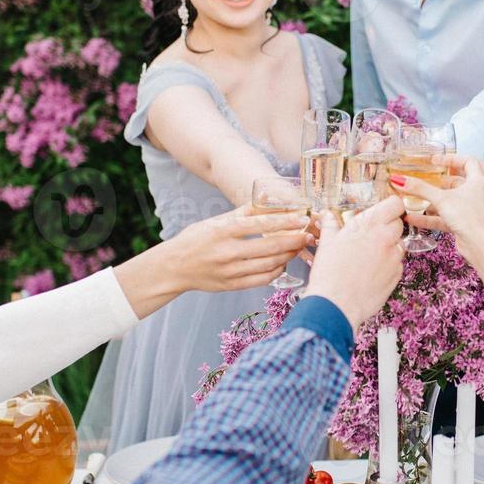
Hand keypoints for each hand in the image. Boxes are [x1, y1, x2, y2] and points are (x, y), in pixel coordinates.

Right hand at [162, 206, 308, 292]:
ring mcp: (230, 271)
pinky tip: (283, 263)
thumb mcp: (215, 221)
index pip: (261, 224)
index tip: (302, 219)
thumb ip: (242, 212)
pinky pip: (262, 279)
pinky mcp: (231, 285)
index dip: (285, 222)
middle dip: (294, 241)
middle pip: (270, 246)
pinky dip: (277, 271)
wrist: (174, 267)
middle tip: (309, 236)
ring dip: (288, 256)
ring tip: (298, 248)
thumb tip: (267, 198)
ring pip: (269, 264)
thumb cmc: (196, 240)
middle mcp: (227, 251)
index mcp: (223, 230)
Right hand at [300, 197, 405, 327]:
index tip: (384, 211)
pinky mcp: (397, 275)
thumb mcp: (327, 244)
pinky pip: (397, 264)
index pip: (395, 204)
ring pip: (398, 245)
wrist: (336, 305)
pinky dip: (388, 265)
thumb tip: (327, 215)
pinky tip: (371, 273)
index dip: (391, 207)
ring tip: (368, 258)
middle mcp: (386, 237)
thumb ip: (331, 225)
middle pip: (398, 224)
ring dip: (388, 247)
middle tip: (371, 236)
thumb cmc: (329, 273)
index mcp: (369, 224)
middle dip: (388, 227)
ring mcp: (394, 257)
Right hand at [402, 154, 483, 245]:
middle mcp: (474, 191)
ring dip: (427, 201)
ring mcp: (469, 209)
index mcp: (479, 177)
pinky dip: (426, 218)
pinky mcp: (463, 225)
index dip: (448, 159)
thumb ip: (424, 188)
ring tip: (407, 197)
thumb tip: (400, 180)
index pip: (463, 162)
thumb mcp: (451, 196)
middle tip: (412, 178)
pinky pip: (441, 219)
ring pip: (444, 202)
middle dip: (432, 181)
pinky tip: (411, 217)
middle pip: (450, 183)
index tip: (432, 159)